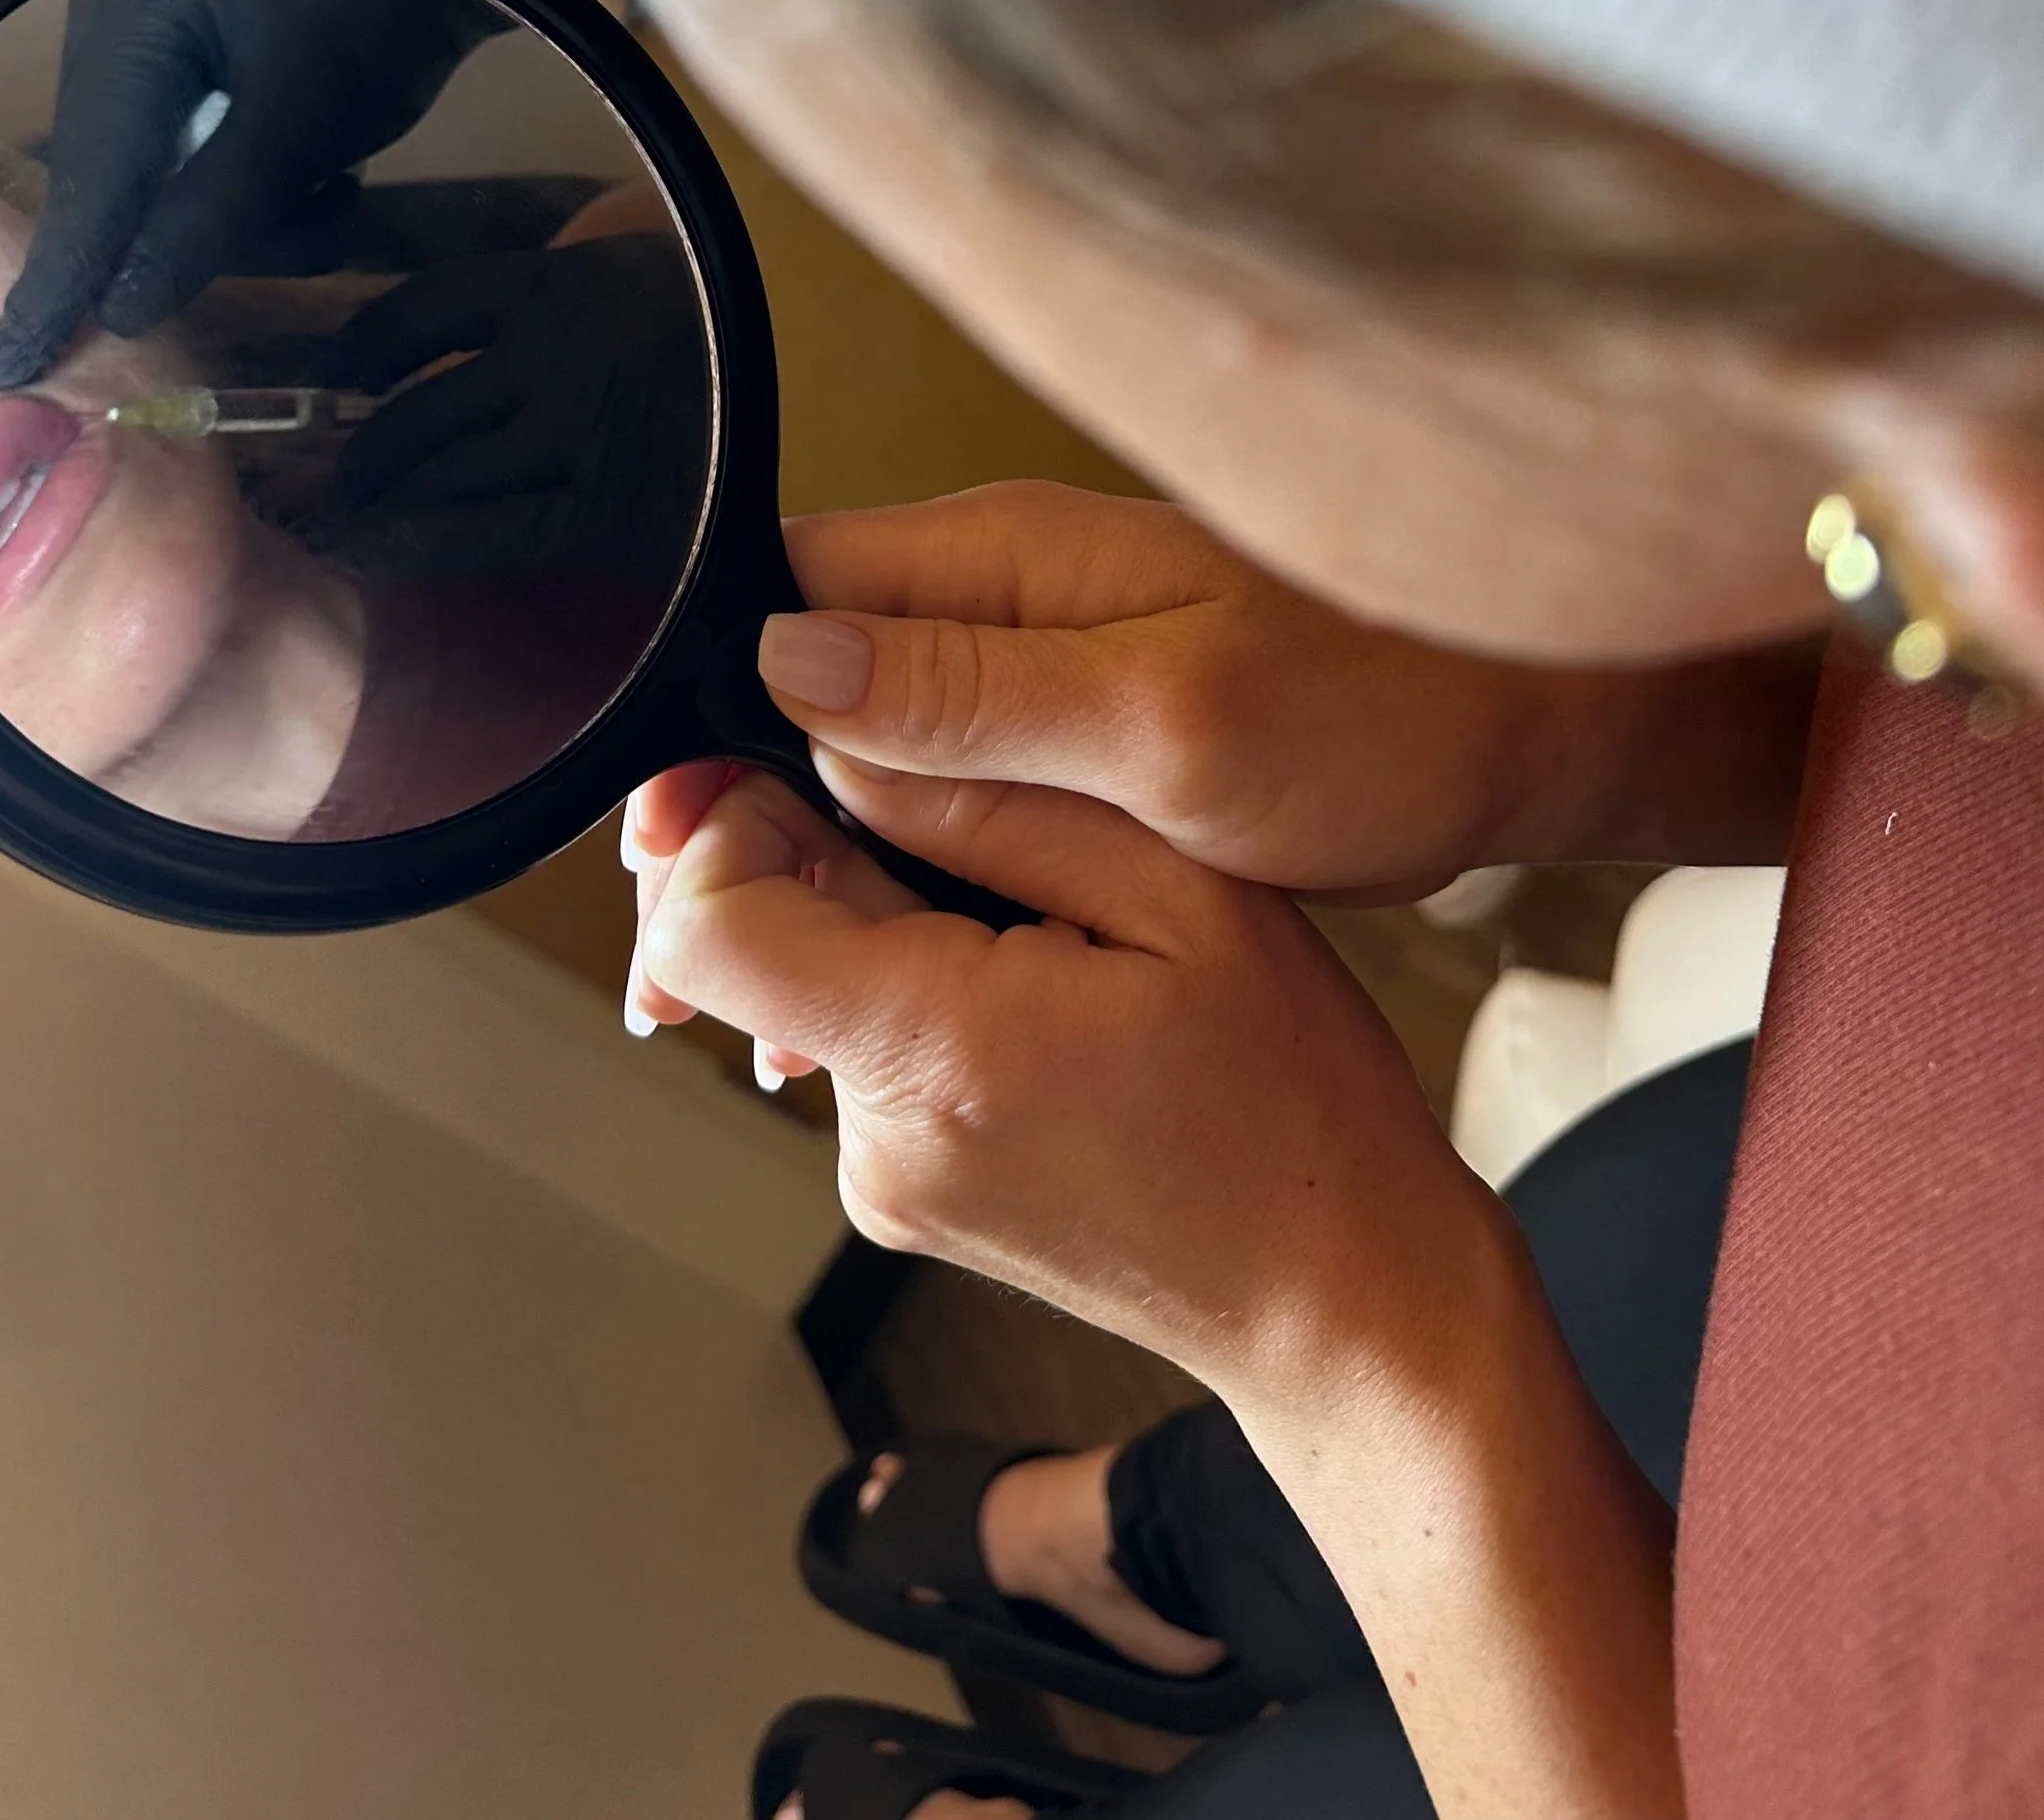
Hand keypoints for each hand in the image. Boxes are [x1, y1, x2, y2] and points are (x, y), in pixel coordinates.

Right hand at [0, 0, 512, 386]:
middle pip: (136, 197)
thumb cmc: (378, 14)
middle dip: (230, 230)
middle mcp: (121, 40)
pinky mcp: (204, 81)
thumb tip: (121, 309)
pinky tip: (332, 169)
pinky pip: (212, 173)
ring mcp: (160, 59)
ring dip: (271, 217)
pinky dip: (275, 194)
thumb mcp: (300, 123)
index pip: (86, 186)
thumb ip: (210, 217)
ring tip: (343, 179)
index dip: (55, 285)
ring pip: (184, 199)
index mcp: (126, 28)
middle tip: (321, 197)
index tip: (8, 368)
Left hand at [321, 230, 709, 588]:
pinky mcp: (602, 510)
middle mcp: (561, 350)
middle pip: (419, 402)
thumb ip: (570, 301)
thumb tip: (464, 333)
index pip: (426, 305)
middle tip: (330, 474)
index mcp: (570, 281)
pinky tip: (371, 545)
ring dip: (375, 496)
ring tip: (344, 515)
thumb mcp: (650, 282)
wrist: (832, 411)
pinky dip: (408, 539)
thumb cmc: (729, 354)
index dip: (365, 343)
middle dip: (360, 447)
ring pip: (437, 464)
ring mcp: (577, 430)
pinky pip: (478, 530)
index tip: (340, 368)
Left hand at [625, 760, 1683, 1819]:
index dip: (727, 826)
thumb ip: (999, 807)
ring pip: (812, 989)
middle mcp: (879, 1139)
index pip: (705, 929)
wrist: (1338, 1300)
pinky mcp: (905, 1198)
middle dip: (820, 854)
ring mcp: (884, 1184)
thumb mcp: (1187, 897)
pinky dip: (920, 993)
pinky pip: (866, 1049)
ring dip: (884, 923)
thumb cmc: (1294, 1108)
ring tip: (1038, 920)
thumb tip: (845, 744)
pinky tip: (1039, 989)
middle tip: (954, 819)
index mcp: (938, 1053)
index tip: (820, 773)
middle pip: (748, 951)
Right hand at [761, 480, 1814, 893]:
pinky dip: (898, 869)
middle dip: (736, 805)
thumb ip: (976, 694)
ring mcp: (1049, 668)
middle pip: (808, 681)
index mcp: (1003, 560)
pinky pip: (955, 788)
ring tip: (752, 991)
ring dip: (809, 853)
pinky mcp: (1090, 731)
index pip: (788, 594)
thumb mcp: (1168, 719)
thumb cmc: (1384, 710)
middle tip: (683, 952)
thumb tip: (787, 666)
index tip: (666, 828)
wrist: (1535, 729)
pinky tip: (870, 961)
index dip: (706, 708)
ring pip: (873, 747)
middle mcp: (1007, 599)